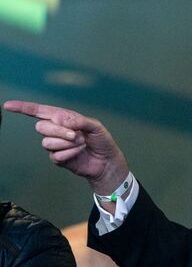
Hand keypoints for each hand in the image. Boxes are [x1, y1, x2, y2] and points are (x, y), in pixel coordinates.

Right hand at [3, 100, 128, 194]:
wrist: (107, 161)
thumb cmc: (102, 141)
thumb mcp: (95, 126)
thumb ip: (78, 120)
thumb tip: (59, 119)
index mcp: (63, 118)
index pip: (39, 111)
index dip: (23, 108)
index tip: (8, 106)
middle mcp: (56, 130)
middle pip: (41, 127)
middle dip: (59, 131)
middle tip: (76, 135)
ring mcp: (55, 145)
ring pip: (47, 142)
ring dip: (66, 144)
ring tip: (81, 144)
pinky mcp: (57, 158)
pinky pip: (55, 155)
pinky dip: (69, 154)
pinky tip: (78, 153)